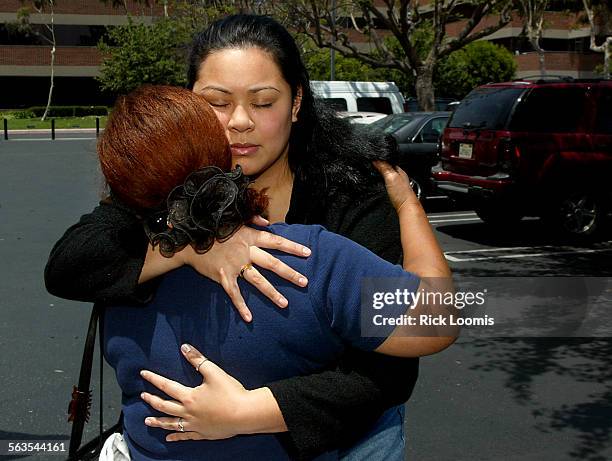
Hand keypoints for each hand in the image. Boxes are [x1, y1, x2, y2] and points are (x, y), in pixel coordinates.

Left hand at [140, 344, 285, 440]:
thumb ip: (198, 359)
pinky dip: (176, 436)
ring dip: (159, 422)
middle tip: (143, 396)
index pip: (167, 386)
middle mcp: (188, 412)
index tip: (143, 374)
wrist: (245, 414)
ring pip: (172, 424)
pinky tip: (169, 438)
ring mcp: (195, 425)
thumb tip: (184, 347)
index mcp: (190, 397)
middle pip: (165, 406)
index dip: (154, 379)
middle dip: (152, 401)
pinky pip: (186, 436)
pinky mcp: (203, 433)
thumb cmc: (231, 392)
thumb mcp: (214, 372)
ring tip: (147, 421)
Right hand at [179, 224, 310, 321]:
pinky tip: (249, 318)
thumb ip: (252, 219)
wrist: (189, 240)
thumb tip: (268, 222)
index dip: (292, 247)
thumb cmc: (213, 229)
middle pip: (272, 263)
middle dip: (290, 273)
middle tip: (305, 282)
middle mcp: (245, 251)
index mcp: (249, 236)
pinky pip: (234, 293)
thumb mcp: (233, 220)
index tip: (308, 253)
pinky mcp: (222, 276)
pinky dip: (241, 306)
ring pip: (257, 280)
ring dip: (271, 293)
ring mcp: (234, 265)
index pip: (275, 241)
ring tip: (285, 304)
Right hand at [373, 160, 419, 212]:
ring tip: (372, 174)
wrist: (405, 208)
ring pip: (385, 177)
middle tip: (369, 167)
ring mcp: (395, 185)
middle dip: (378, 167)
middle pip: (386, 169)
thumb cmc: (402, 194)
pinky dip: (380, 182)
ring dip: (378, 175)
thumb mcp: (391, 177)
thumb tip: (376, 160)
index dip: (379, 160)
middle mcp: (398, 177)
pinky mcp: (392, 193)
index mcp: (399, 171)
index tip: (371, 160)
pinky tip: (377, 184)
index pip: (388, 161)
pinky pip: (384, 184)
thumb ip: (384, 167)